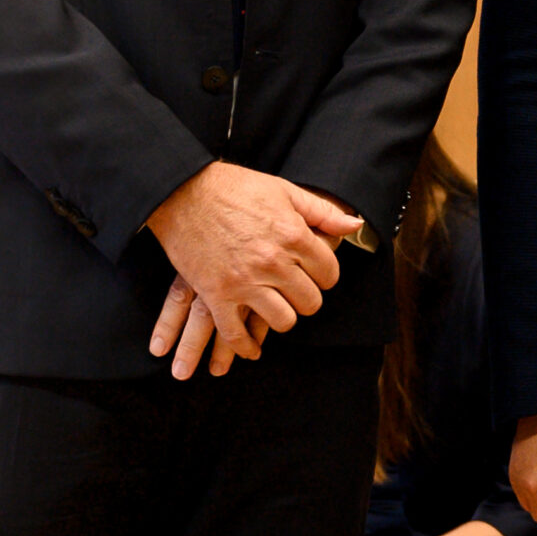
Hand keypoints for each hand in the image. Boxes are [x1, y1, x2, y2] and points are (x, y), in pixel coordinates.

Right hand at [144, 162, 359, 376]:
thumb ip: (323, 212)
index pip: (329, 274)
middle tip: (297, 292)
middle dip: (307, 298)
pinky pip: (236, 333)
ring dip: (282, 318)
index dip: (325, 276)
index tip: (315, 274)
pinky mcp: (216, 294)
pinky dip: (246, 346)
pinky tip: (252, 348)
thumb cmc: (234, 188)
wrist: (181, 191)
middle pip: (310, 301)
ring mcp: (244, 281)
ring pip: (283, 320)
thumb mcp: (285, 190)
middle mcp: (273, 262)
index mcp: (293, 235)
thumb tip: (355, 225)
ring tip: (276, 309)